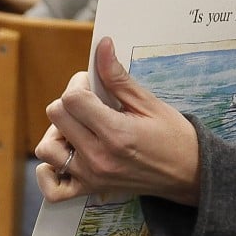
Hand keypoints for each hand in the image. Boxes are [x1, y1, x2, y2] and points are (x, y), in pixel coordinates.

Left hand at [33, 37, 200, 204]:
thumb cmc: (174, 137)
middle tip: (90, 103)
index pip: (72, 98)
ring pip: (46, 148)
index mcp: (115, 133)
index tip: (92, 85)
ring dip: (58, 132)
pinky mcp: (90, 189)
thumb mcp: (149, 103)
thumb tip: (102, 46)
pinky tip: (66, 155)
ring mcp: (91, 176)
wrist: (189, 175)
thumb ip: (118, 77)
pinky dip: (50, 172)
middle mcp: (98, 157)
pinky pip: (52, 188)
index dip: (79, 84)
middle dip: (70, 102)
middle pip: (56, 116)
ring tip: (80, 128)